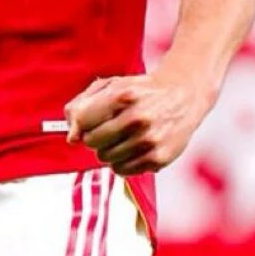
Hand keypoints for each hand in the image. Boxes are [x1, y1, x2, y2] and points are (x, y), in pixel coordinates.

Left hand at [65, 67, 215, 174]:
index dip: (81, 123)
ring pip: (105, 158)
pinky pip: (123, 170)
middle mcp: (137, 118)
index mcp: (123, 95)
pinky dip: (122, 161)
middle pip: (92, 142)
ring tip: (122, 136)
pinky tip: (132, 147)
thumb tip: (71, 136)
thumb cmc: (142, 91)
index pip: (82, 121)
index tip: (89, 121)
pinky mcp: (159, 158)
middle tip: (108, 128)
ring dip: (108, 150)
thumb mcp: (112, 85)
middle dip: (94, 136)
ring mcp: (149, 140)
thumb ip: (83, 105)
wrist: (183, 96)